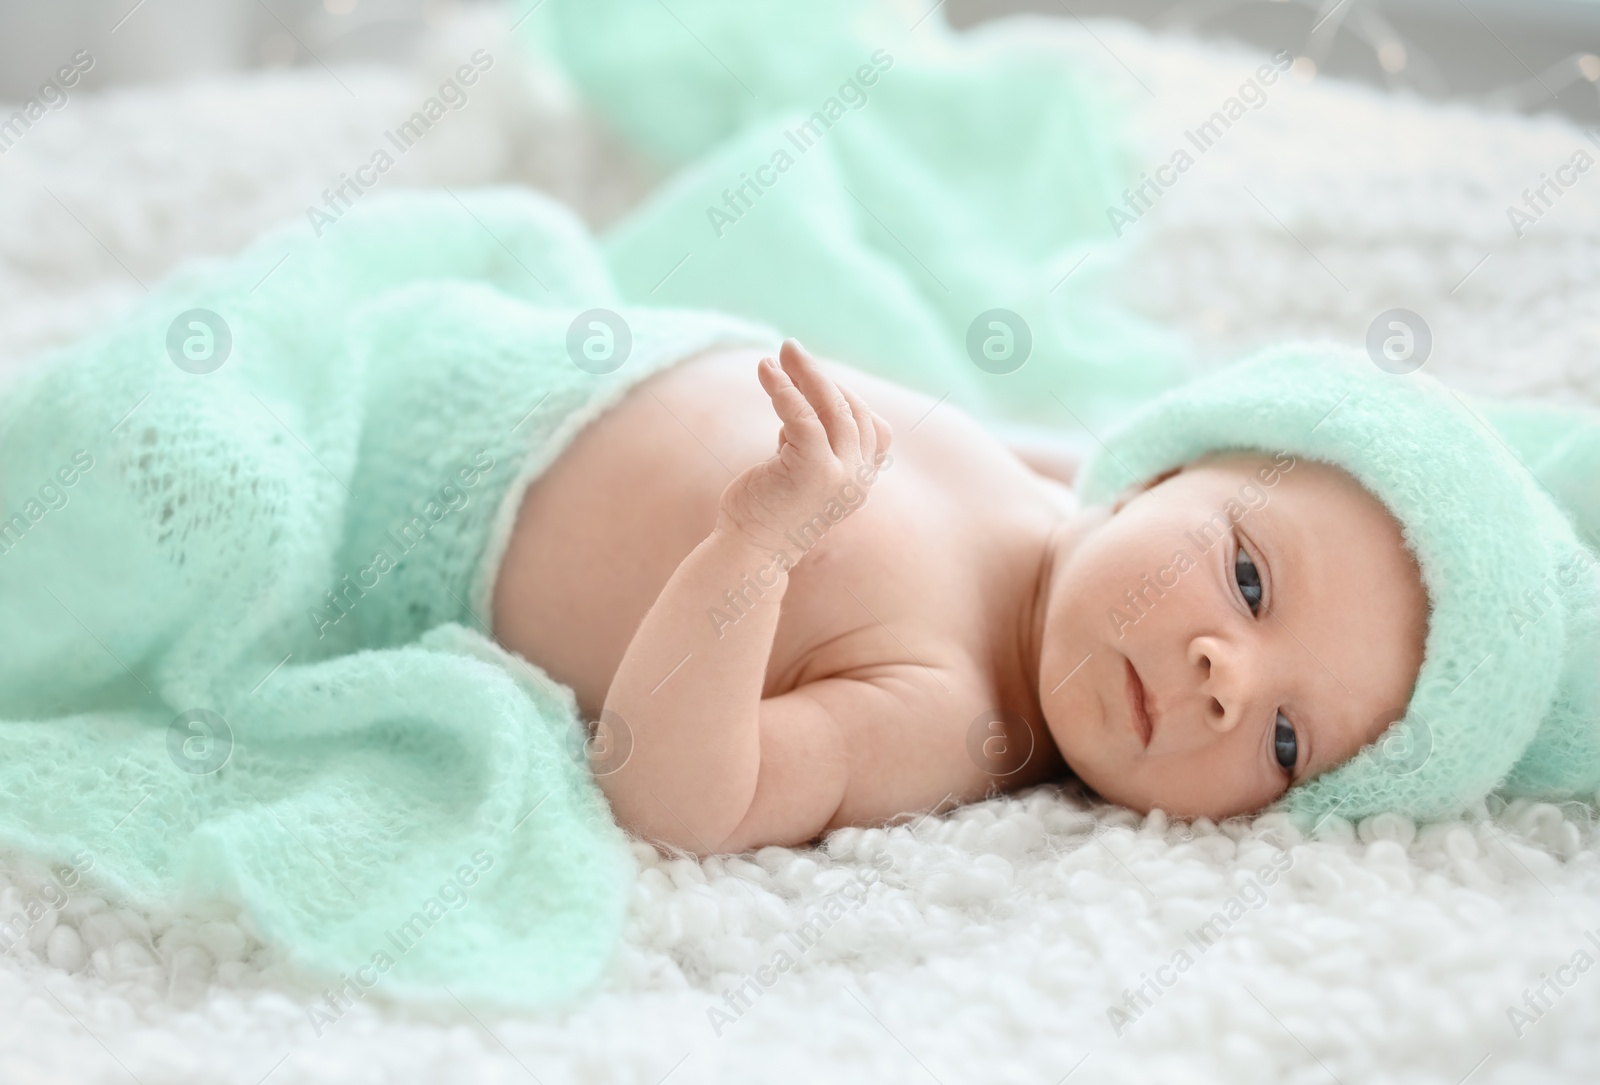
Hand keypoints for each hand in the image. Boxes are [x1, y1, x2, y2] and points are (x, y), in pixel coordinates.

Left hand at [716, 339, 891, 553]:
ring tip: (779, 352)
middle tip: (791, 349)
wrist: (749, 553)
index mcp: (860, 483)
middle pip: (853, 411)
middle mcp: (859, 480)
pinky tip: (765, 371)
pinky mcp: (813, 469)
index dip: (846, 398)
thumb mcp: (797, 473)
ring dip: (805, 373)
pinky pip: (802, 415)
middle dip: (821, 375)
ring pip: (832, 408)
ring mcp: (840, 476)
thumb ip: (809, 444)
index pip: (873, 429)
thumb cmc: (766, 514)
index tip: (810, 380)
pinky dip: (784, 388)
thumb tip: (798, 401)